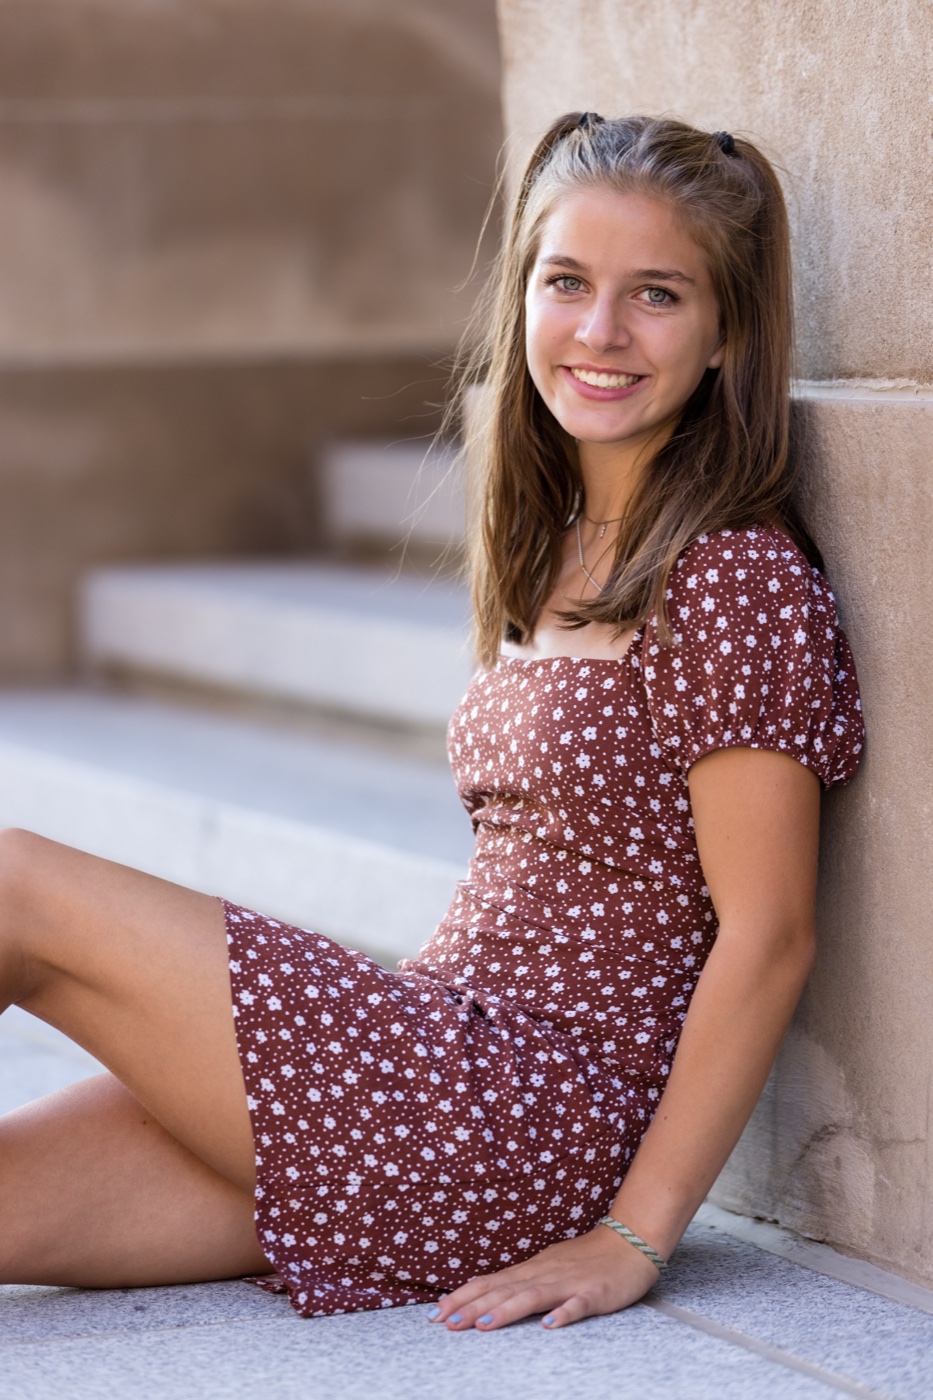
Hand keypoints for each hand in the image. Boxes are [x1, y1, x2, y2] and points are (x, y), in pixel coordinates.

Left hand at [426, 1225, 661, 1331]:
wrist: (629, 1243)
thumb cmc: (585, 1259)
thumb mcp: (547, 1267)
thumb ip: (520, 1283)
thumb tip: (485, 1295)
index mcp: (531, 1270)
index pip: (490, 1283)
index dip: (463, 1298)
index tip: (436, 1314)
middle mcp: (544, 1274)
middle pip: (504, 1290)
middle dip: (473, 1307)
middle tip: (447, 1324)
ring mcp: (569, 1283)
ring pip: (533, 1296)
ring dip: (507, 1310)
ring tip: (484, 1325)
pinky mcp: (595, 1293)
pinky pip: (578, 1304)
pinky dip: (563, 1313)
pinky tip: (550, 1325)